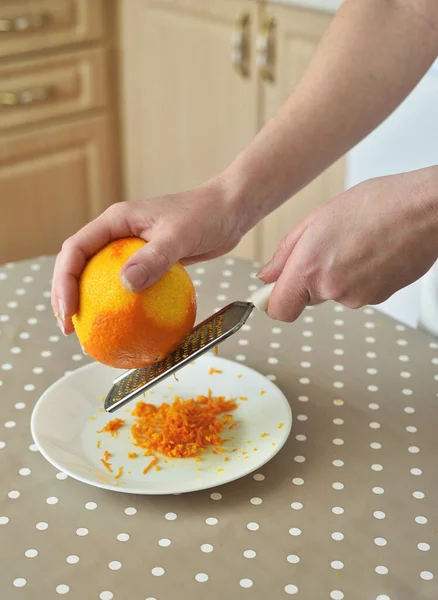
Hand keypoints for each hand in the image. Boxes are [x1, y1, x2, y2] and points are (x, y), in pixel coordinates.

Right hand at [51, 179, 242, 334]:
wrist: (229, 209)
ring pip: (100, 277)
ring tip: (88, 331)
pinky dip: (122, 305)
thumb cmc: (206, 214)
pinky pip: (128, 286)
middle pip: (79, 265)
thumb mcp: (180, 236)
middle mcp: (118, 234)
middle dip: (67, 296)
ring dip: (90, 303)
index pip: (76, 250)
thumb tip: (126, 285)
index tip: (69, 311)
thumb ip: (154, 258)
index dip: (64, 281)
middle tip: (68, 327)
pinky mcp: (149, 262)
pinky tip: (127, 326)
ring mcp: (131, 249)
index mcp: (116, 221)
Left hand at [258, 167, 437, 321]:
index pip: (279, 310)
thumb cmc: (377, 205)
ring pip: (334, 293)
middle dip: (310, 277)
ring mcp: (358, 298)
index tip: (274, 288)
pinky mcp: (378, 298)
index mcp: (310, 269)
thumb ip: (286, 253)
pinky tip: (369, 251)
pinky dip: (359, 275)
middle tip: (326, 246)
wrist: (426, 210)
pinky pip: (357, 291)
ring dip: (337, 273)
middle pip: (307, 299)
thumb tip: (268, 275)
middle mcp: (333, 290)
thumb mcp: (317, 219)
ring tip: (354, 243)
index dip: (273, 300)